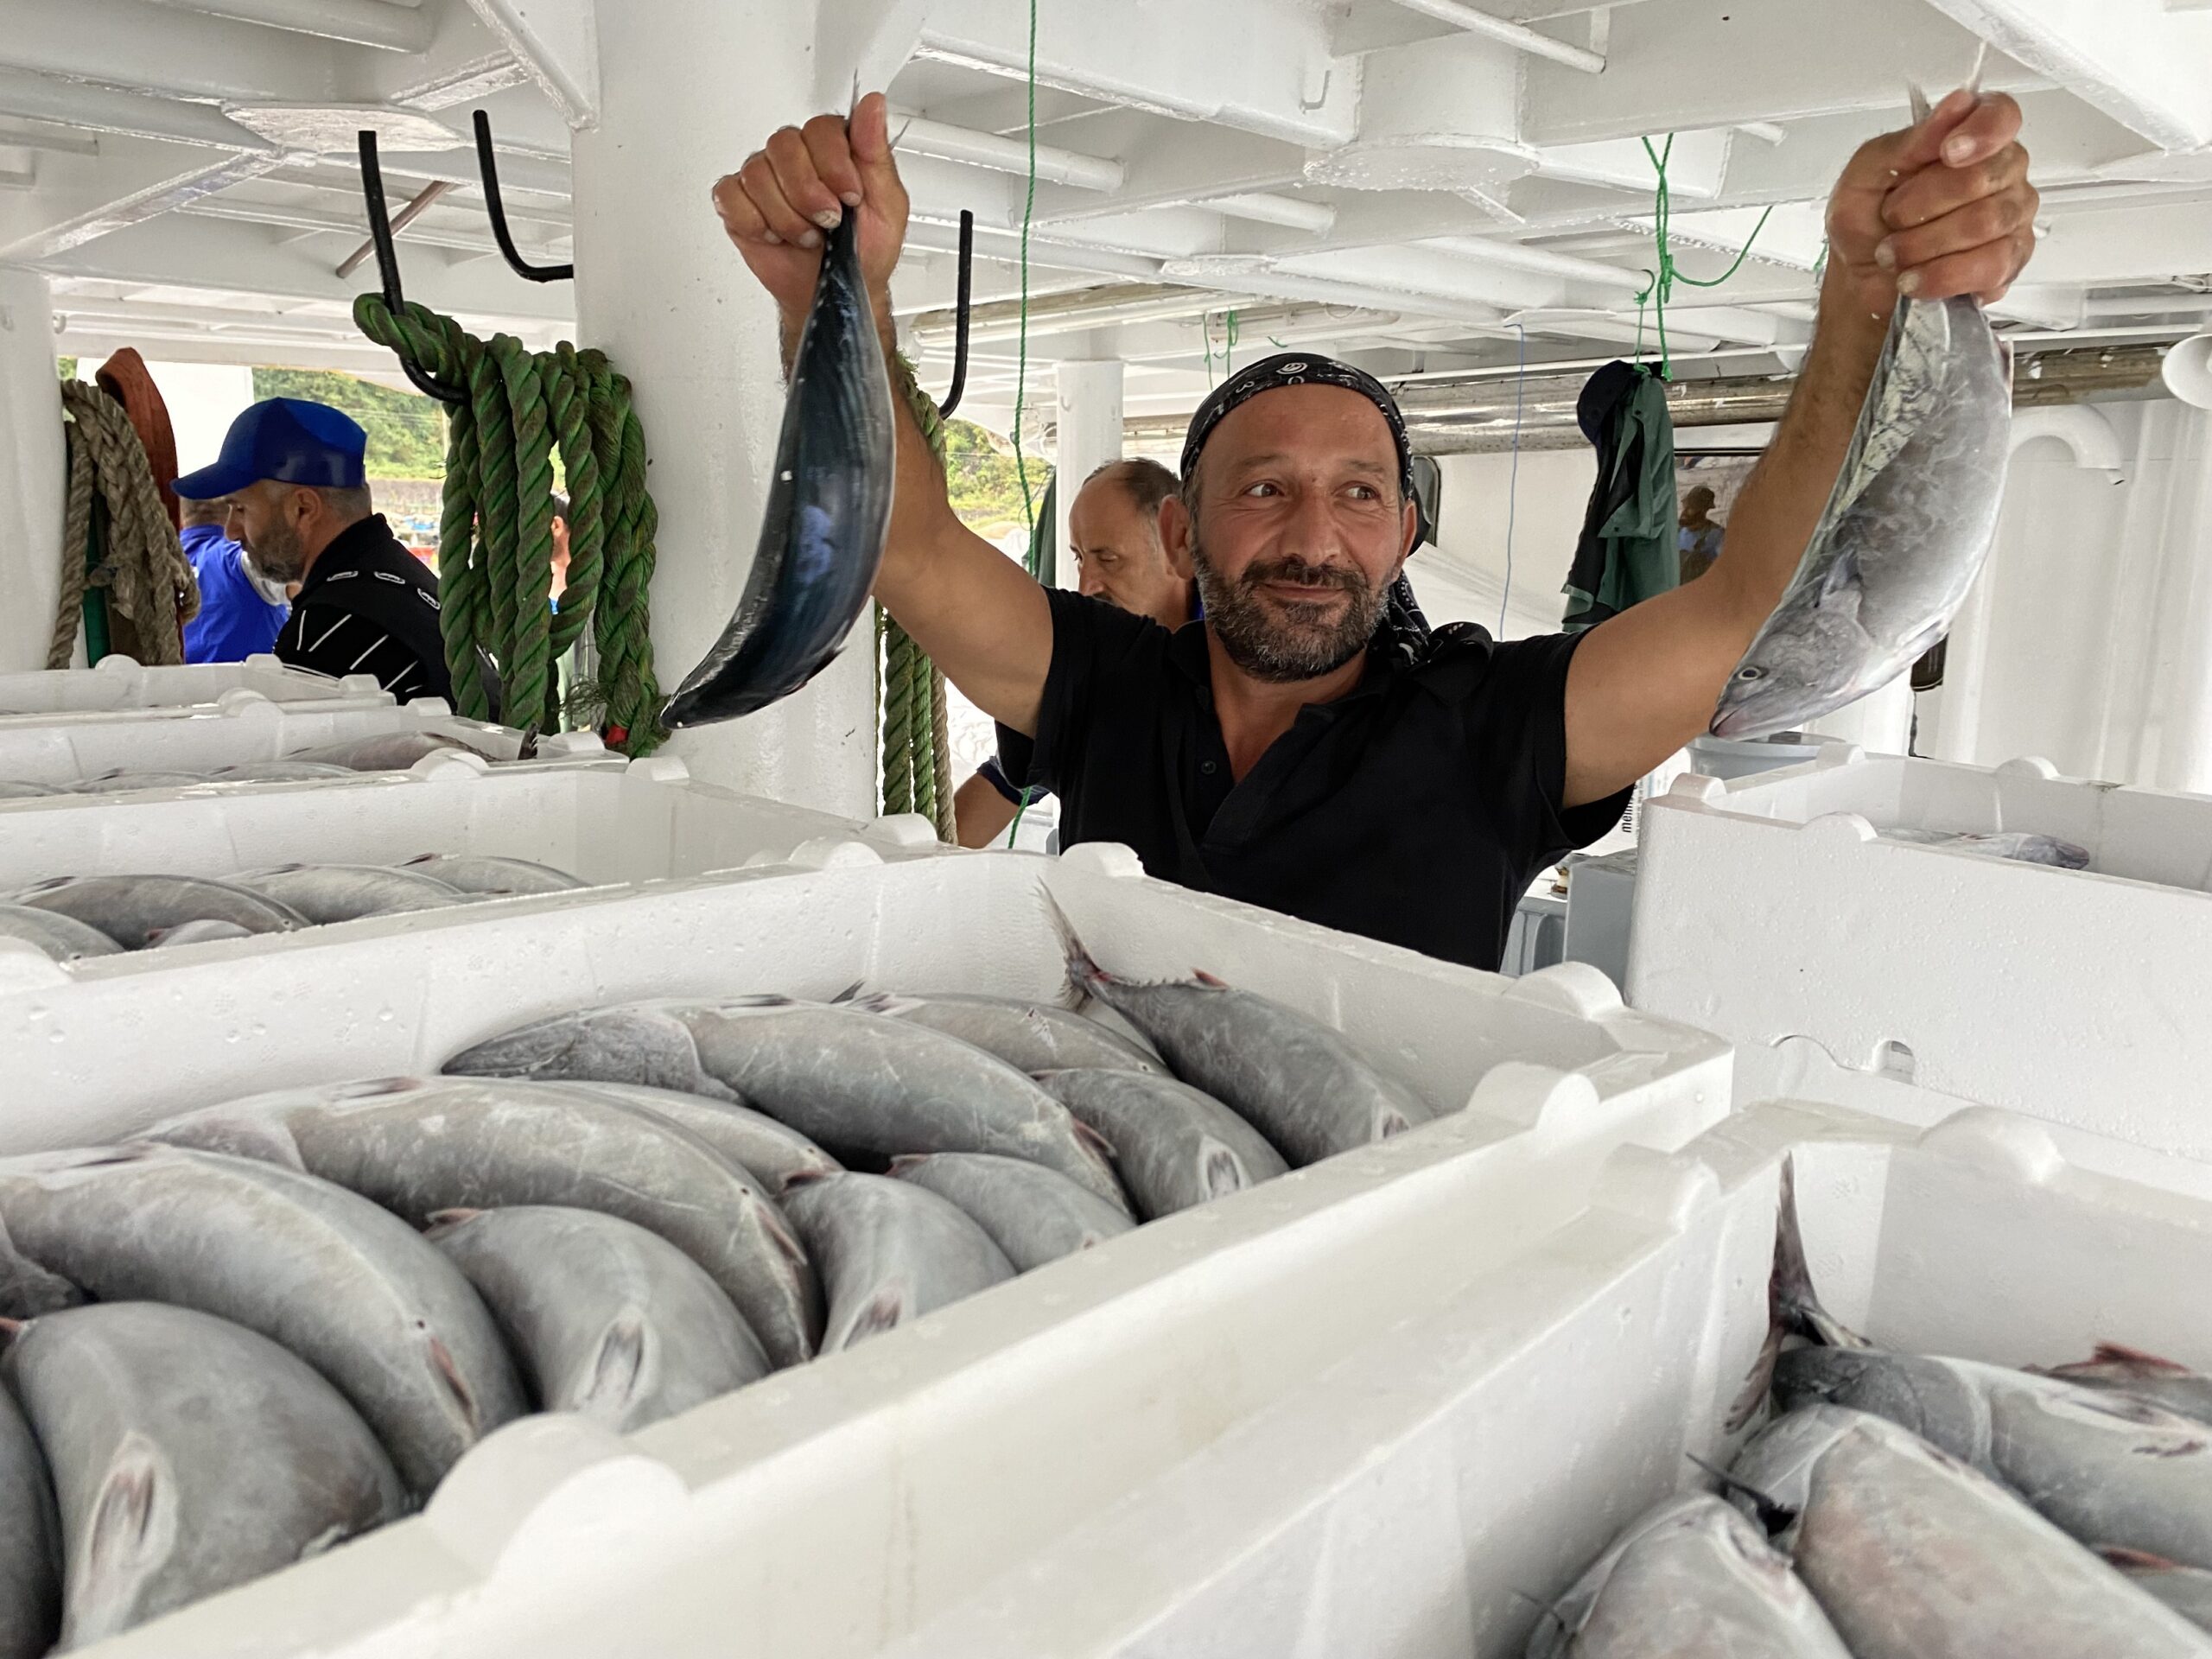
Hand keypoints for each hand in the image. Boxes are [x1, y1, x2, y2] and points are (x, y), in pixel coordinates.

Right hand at [711, 91, 908, 320]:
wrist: (837, 292)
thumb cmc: (864, 250)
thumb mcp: (887, 204)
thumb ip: (875, 151)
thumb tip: (872, 105)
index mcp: (833, 148)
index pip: (821, 128)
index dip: (833, 164)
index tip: (850, 196)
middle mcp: (796, 156)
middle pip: (784, 146)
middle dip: (808, 193)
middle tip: (827, 221)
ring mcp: (764, 177)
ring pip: (757, 174)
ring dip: (785, 215)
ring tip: (805, 234)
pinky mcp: (738, 202)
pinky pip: (730, 195)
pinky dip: (753, 221)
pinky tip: (774, 234)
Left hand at [1824, 89, 2036, 317]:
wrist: (1860, 280)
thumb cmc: (1865, 223)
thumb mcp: (1865, 174)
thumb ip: (1909, 141)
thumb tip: (1957, 105)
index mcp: (1969, 137)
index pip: (2001, 114)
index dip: (1981, 132)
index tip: (1948, 153)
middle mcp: (2002, 171)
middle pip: (1983, 176)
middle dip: (1922, 205)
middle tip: (1891, 219)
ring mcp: (2012, 216)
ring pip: (1986, 223)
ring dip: (1924, 244)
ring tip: (1894, 254)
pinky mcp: (2010, 261)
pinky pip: (1991, 265)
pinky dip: (1941, 275)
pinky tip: (1916, 278)